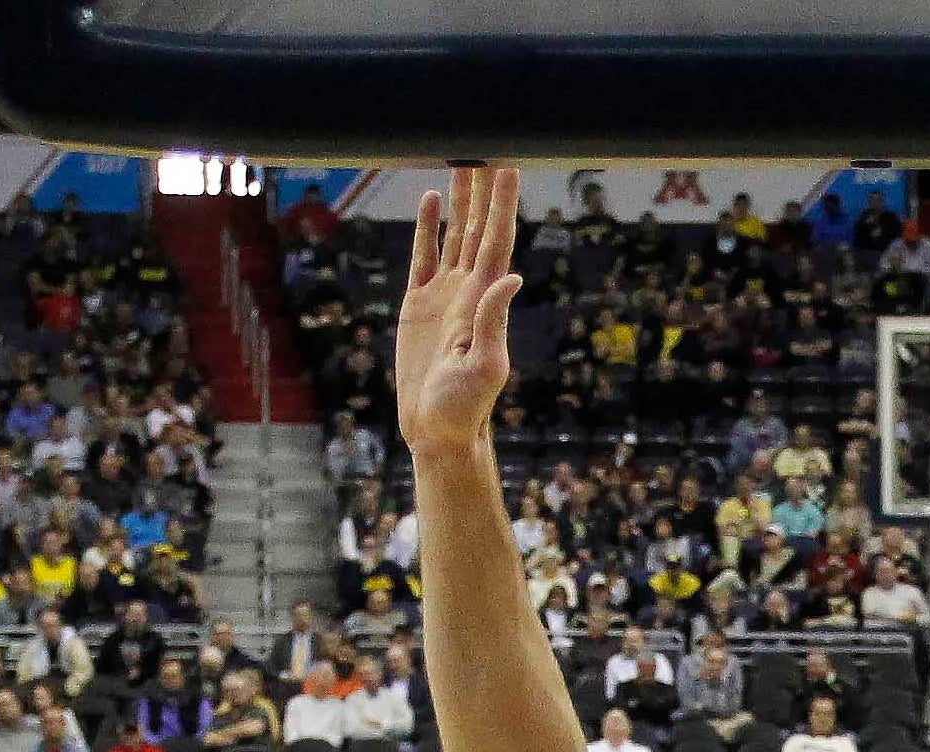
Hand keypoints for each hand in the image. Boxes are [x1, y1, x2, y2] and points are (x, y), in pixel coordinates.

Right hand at [395, 167, 522, 459]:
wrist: (437, 430)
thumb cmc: (464, 408)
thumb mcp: (483, 367)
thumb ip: (493, 322)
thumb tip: (511, 276)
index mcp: (484, 299)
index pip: (497, 239)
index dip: (503, 202)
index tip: (509, 164)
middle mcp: (468, 289)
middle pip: (479, 226)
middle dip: (484, 187)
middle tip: (487, 143)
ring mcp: (444, 294)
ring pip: (455, 233)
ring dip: (461, 198)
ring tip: (463, 158)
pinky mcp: (418, 305)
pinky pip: (424, 256)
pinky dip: (429, 226)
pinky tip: (431, 198)